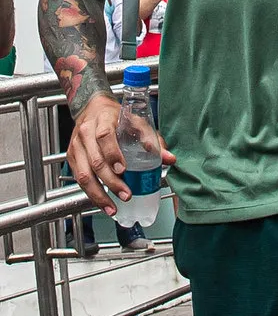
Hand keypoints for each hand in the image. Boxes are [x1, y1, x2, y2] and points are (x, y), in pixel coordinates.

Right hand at [68, 93, 173, 216]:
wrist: (91, 109)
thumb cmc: (115, 116)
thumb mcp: (136, 121)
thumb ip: (152, 139)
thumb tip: (169, 158)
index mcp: (102, 121)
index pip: (104, 137)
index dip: (113, 154)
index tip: (124, 170)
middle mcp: (85, 134)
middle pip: (95, 161)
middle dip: (111, 182)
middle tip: (126, 194)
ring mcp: (76, 147)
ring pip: (83, 175)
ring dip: (98, 194)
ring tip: (112, 207)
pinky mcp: (71, 158)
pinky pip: (78, 179)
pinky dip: (91, 193)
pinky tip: (103, 202)